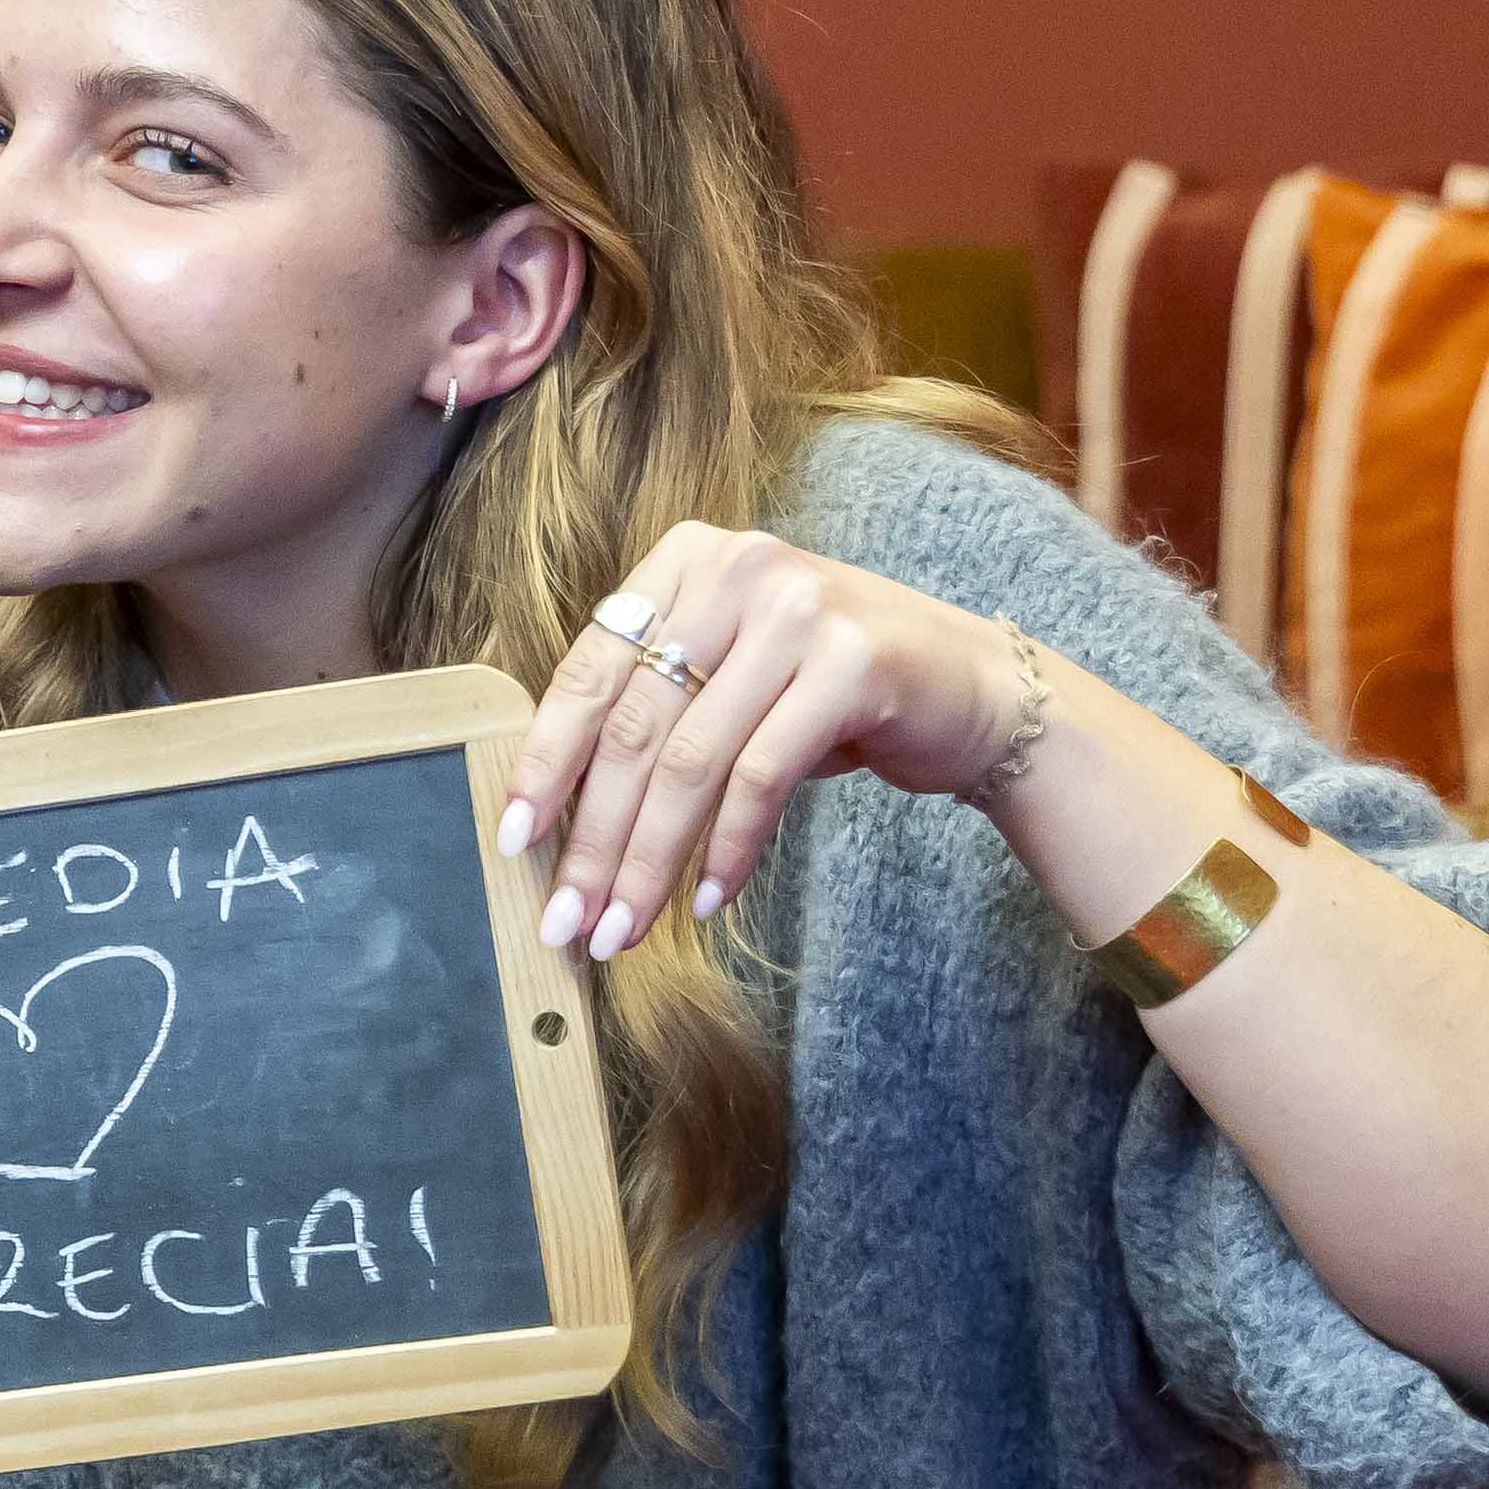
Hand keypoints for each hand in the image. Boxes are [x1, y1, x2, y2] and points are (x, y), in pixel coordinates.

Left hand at [497, 525, 1032, 960]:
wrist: (974, 689)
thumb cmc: (831, 694)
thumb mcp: (731, 678)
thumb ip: (654, 712)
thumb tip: (554, 814)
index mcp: (686, 559)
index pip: (589, 672)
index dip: (546, 764)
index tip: (513, 841)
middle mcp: (738, 569)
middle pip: (635, 727)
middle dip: (594, 837)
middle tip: (568, 918)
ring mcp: (798, 610)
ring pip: (690, 761)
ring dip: (650, 861)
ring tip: (623, 929)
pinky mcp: (853, 663)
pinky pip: (760, 777)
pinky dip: (726, 849)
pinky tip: (706, 901)